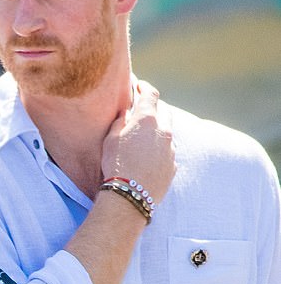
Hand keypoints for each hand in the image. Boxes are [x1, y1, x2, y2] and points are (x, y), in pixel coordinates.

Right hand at [102, 81, 175, 205]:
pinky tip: (149, 156)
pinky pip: (168, 152)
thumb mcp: (111, 138)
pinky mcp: (172, 166)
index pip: (150, 94)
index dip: (144, 87)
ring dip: (158, 130)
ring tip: (145, 136)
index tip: (139, 86)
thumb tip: (127, 113)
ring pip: (167, 132)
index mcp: (147, 119)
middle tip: (143, 109)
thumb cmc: (115, 165)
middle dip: (154, 107)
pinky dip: (160, 149)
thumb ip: (121, 121)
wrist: (129, 197)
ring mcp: (171, 149)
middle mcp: (164, 131)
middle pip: (164, 110)